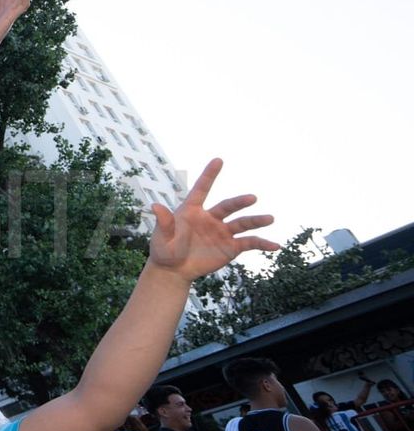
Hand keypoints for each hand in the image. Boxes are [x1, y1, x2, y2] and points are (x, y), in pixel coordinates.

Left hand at [148, 158, 279, 282]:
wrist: (174, 270)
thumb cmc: (164, 251)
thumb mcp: (161, 238)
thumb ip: (164, 223)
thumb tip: (154, 205)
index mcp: (192, 211)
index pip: (202, 189)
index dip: (209, 175)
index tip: (218, 160)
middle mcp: (211, 218)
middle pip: (228, 206)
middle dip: (239, 202)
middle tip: (251, 198)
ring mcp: (222, 232)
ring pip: (242, 223)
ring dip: (256, 221)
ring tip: (269, 218)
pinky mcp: (230, 247)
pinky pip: (249, 243)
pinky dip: (262, 243)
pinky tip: (275, 246)